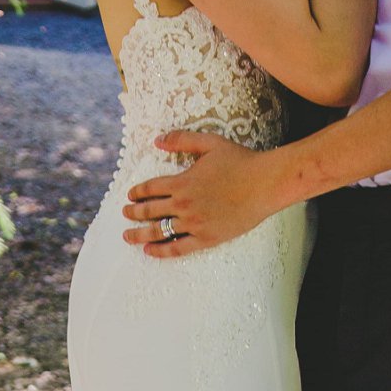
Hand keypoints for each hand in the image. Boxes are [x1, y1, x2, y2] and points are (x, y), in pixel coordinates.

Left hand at [123, 133, 281, 254]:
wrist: (265, 184)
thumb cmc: (240, 161)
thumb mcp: (209, 143)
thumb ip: (181, 140)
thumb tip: (157, 140)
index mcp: (182, 181)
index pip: (150, 188)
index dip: (136, 192)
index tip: (130, 196)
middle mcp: (183, 204)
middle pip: (149, 210)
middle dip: (133, 213)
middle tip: (125, 214)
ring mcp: (194, 223)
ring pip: (158, 231)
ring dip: (139, 234)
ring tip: (128, 236)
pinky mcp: (206, 238)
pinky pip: (177, 248)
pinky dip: (160, 251)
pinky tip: (149, 251)